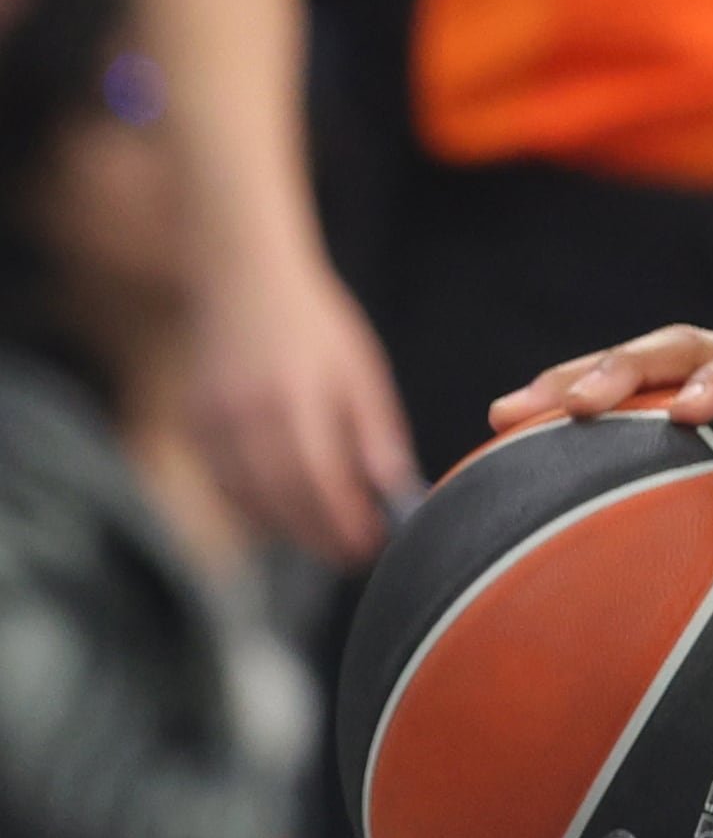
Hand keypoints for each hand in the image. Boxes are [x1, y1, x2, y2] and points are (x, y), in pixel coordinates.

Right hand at [186, 249, 418, 562]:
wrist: (242, 281)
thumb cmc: (314, 325)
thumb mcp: (360, 369)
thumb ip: (374, 431)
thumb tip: (395, 490)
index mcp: (295, 397)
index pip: (319, 480)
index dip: (343, 520)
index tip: (373, 544)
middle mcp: (246, 414)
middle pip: (281, 498)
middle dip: (320, 536)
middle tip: (354, 557)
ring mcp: (211, 422)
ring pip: (248, 499)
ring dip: (288, 529)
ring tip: (326, 541)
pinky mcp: (192, 425)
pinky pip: (223, 484)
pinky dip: (254, 508)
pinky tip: (285, 516)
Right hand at [489, 329, 712, 536]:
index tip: (692, 412)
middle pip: (680, 349)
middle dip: (620, 369)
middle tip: (559, 403)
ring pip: (641, 373)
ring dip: (575, 389)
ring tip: (503, 419)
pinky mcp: (700, 423)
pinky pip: (633, 419)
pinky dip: (579, 434)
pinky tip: (515, 465)